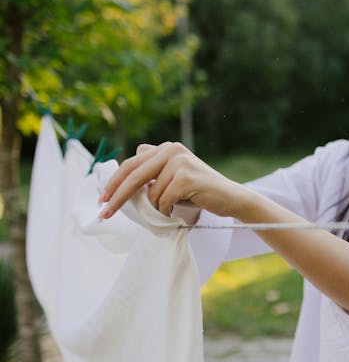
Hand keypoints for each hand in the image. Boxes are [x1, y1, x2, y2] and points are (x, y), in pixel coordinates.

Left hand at [98, 142, 248, 219]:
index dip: (114, 182)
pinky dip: (165, 211)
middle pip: (133, 174)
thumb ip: (153, 174)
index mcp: (165, 148)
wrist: (231, 198)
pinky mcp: (186, 177)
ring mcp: (179, 161)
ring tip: (169, 211)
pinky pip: (163, 200)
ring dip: (155, 208)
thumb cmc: (200, 192)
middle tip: (104, 213)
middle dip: (117, 195)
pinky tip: (175, 212)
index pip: (131, 164)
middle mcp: (171, 149)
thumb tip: (121, 181)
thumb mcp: (173, 178)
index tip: (103, 199)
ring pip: (151, 192)